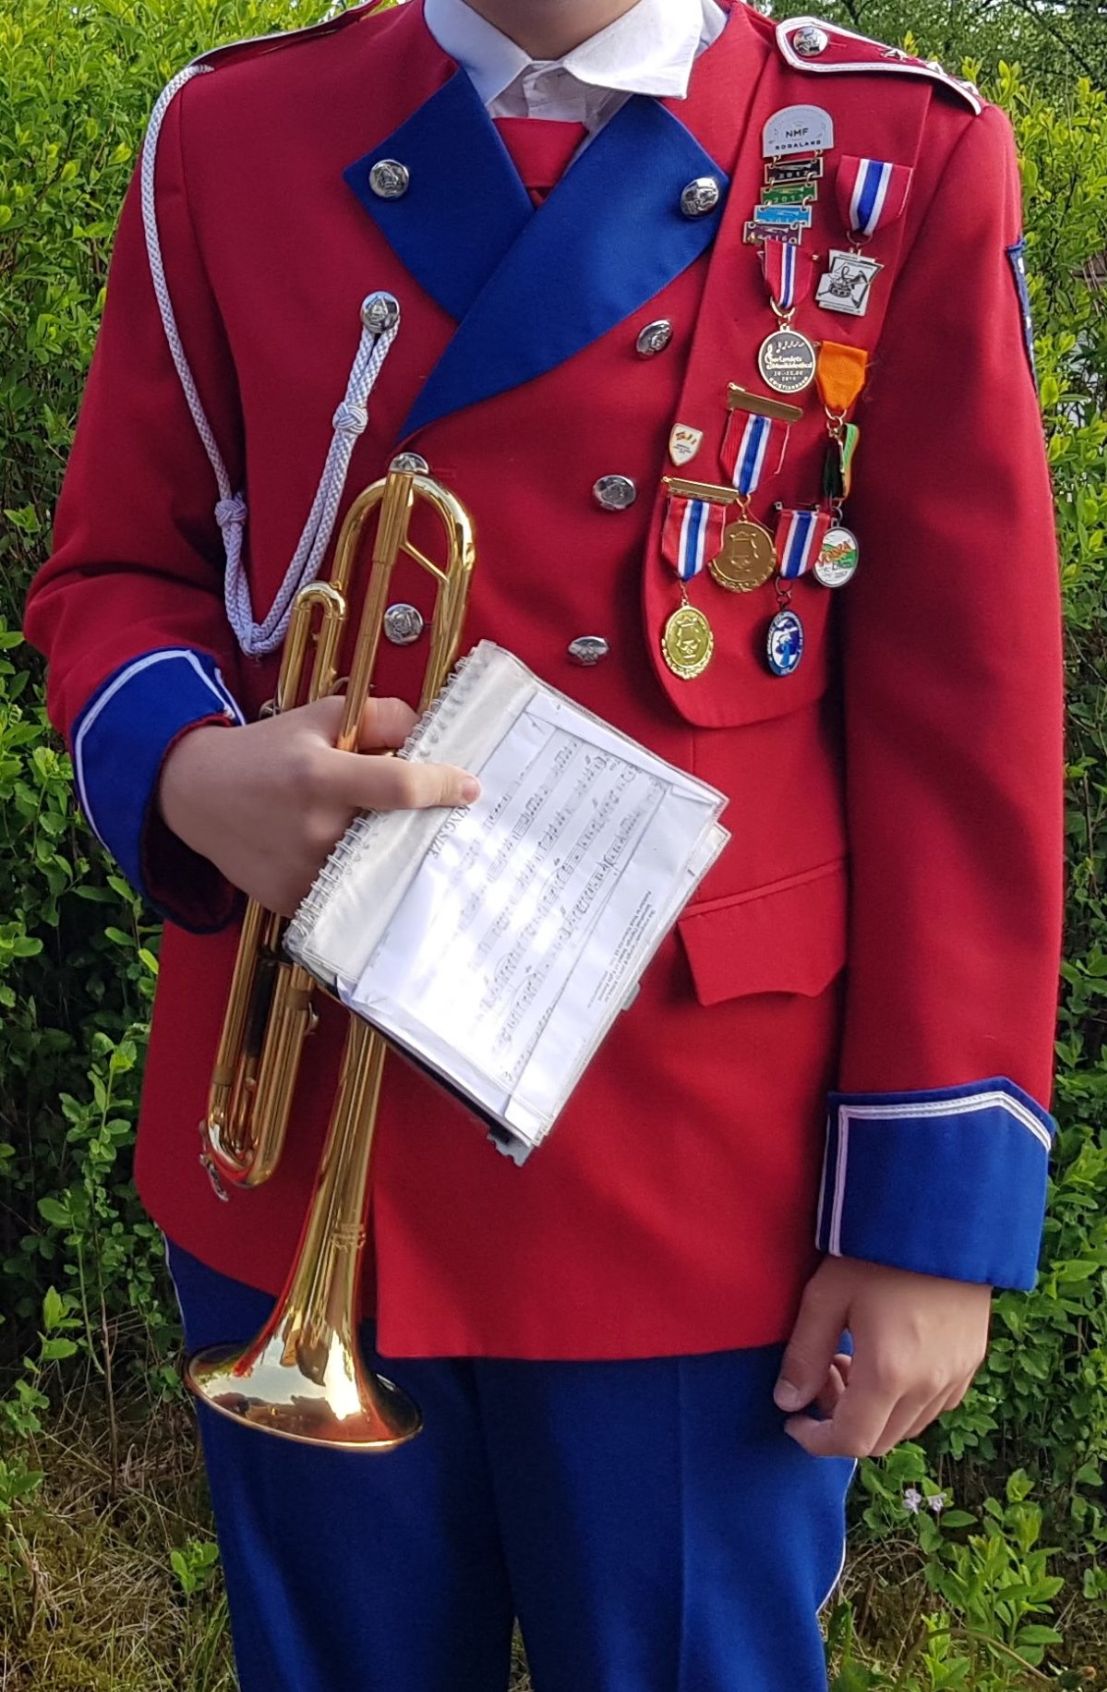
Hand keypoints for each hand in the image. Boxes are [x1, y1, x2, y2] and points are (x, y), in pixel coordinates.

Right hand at [158, 696, 479, 916]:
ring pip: (375, 869)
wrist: (197, 794)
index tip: (470, 788)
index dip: (442, 786)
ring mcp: (301, 872)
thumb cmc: (266, 751)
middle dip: (422, 825)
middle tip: (439, 819)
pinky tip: (366, 864)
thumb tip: (427, 734)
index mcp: (319, 776)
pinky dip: (363, 880)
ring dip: (395, 855)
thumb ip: (380, 717)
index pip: (399, 786)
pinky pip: (347, 895)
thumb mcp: (319, 716)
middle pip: (395, 835)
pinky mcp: (290, 900)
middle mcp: (313, 828)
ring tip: (399, 840)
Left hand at [773, 1256, 990, 1457]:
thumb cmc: (876, 1250)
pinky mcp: (972, 1360)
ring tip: (851, 1360)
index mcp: (890, 1373)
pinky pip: (935, 1404)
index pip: (852, 1441)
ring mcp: (957, 1375)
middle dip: (842, 1423)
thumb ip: (805, 1354)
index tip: (793, 1420)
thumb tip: (788, 1403)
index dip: (816, 1441)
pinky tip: (887, 1360)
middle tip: (822, 1377)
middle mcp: (929, 1385)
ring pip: (909, 1425)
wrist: (942, 1216)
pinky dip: (905, 1401)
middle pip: (881, 1440)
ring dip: (873, 1412)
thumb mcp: (826, 1295)